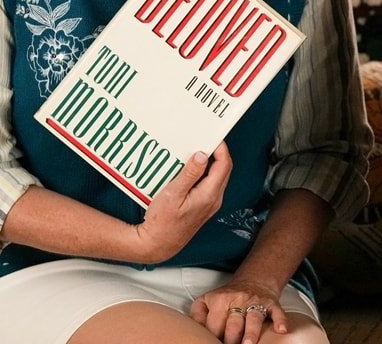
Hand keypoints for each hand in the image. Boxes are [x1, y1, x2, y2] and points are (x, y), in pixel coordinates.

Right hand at [133, 143, 232, 262]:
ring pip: (217, 177)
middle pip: (223, 170)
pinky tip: (190, 170)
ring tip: (195, 152)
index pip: (224, 165)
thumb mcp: (173, 194)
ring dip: (210, 163)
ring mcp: (210, 204)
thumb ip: (189, 174)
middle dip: (217, 153)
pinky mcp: (203, 207)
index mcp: (209, 195)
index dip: (221, 148)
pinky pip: (209, 185)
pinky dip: (203, 174)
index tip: (212, 137)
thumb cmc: (162, 223)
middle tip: (204, 141)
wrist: (158, 244)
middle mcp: (214, 200)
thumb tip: (202, 155)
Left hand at [191, 277, 287, 343]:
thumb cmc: (227, 298)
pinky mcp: (271, 303)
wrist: (253, 281)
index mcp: (220, 300)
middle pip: (233, 324)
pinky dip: (280, 320)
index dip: (213, 338)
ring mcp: (256, 301)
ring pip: (253, 319)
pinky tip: (281, 330)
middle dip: (231, 340)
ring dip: (251, 333)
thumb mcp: (207, 300)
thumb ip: (198, 315)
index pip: (214, 325)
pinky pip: (277, 311)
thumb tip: (195, 330)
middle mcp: (238, 300)